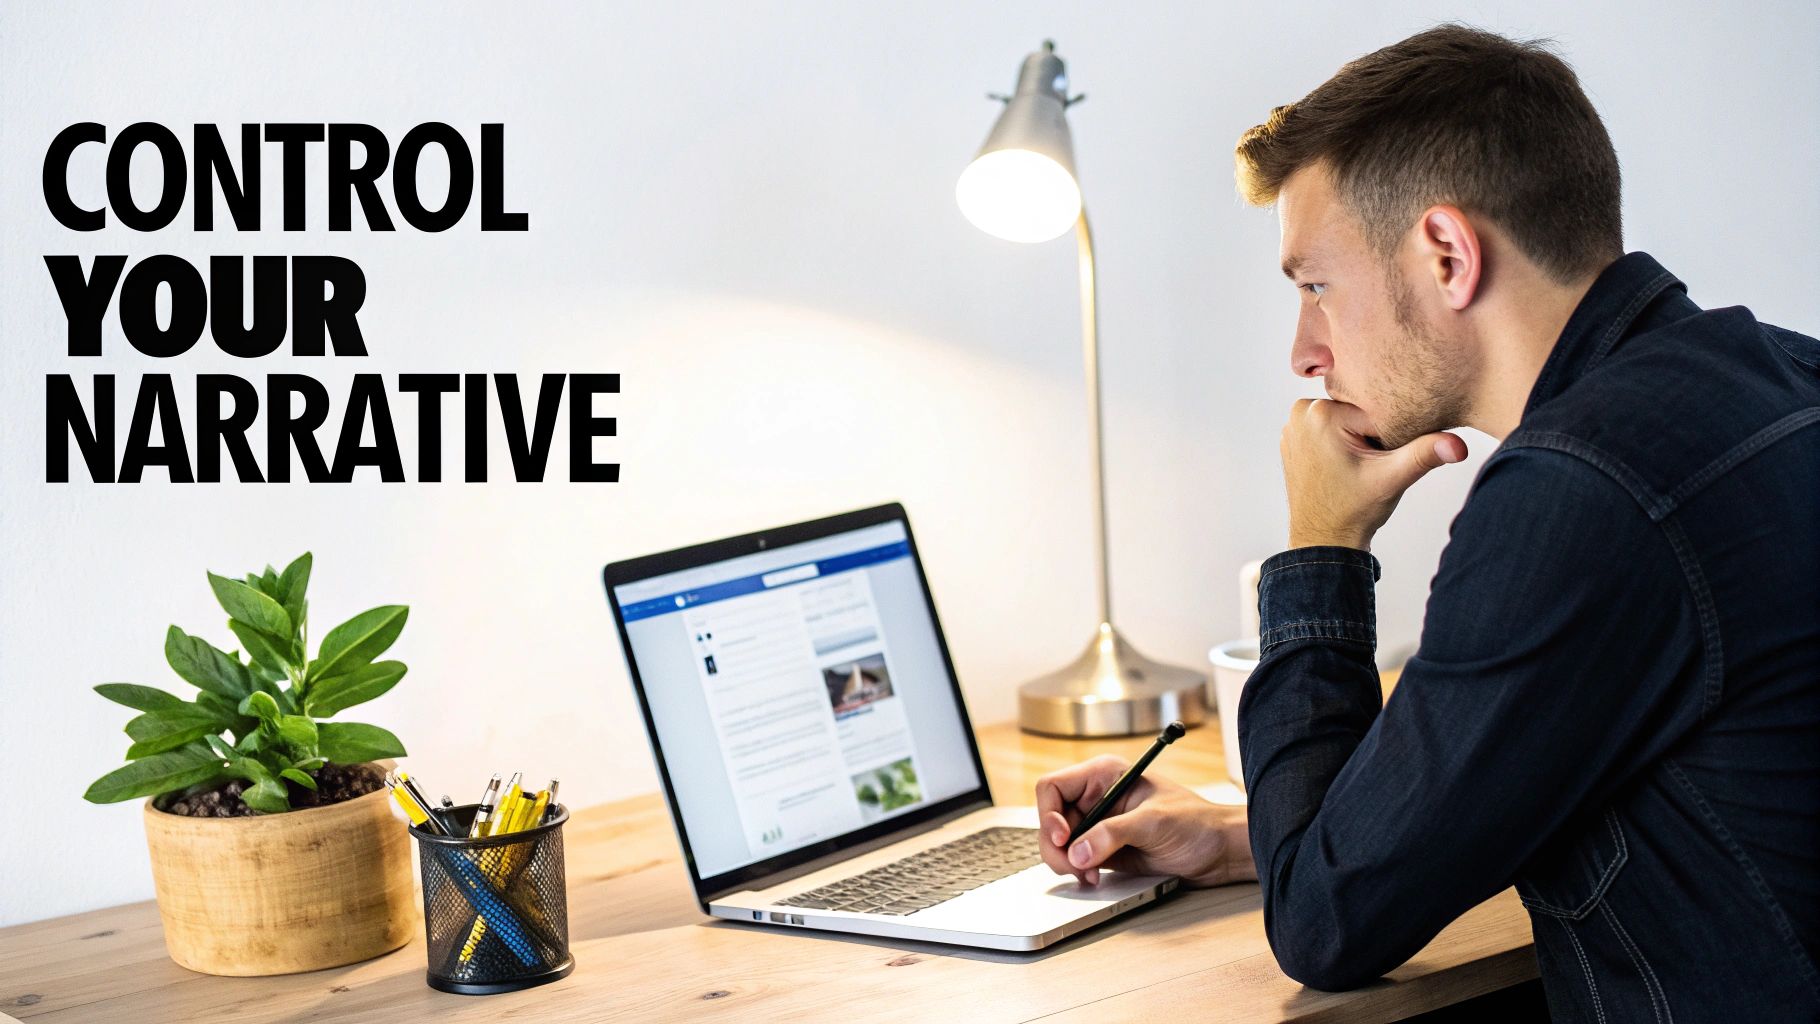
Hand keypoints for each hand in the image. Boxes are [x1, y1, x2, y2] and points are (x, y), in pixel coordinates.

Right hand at [1034, 755, 1255, 887]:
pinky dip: (1078, 871)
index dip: (1049, 813)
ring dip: (1067, 862)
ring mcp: (1100, 825)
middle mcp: (1097, 798)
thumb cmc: (1197, 823)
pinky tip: (1094, 877)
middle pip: (1051, 819)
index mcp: (1104, 776)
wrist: (1220, 852)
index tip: (1063, 837)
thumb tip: (1076, 852)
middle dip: (1057, 846)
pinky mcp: (1106, 849)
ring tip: (1088, 874)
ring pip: (1060, 844)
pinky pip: (1076, 860)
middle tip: (1073, 867)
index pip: (1052, 787)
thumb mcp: (1153, 822)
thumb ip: (1112, 834)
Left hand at [1280, 399, 1467, 550]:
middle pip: (1361, 411)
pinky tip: (1342, 466)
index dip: (1389, 437)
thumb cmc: (1353, 511)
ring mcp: (1294, 424)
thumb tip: (1459, 445)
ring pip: (1349, 418)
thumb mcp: (1392, 479)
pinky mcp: (1294, 436)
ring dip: (1360, 438)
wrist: (1324, 539)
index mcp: (1321, 413)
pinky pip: (1331, 428)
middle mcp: (1302, 411)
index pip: (1377, 410)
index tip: (1381, 459)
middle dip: (1374, 436)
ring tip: (1355, 467)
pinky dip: (1343, 442)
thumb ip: (1424, 454)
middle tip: (1369, 465)